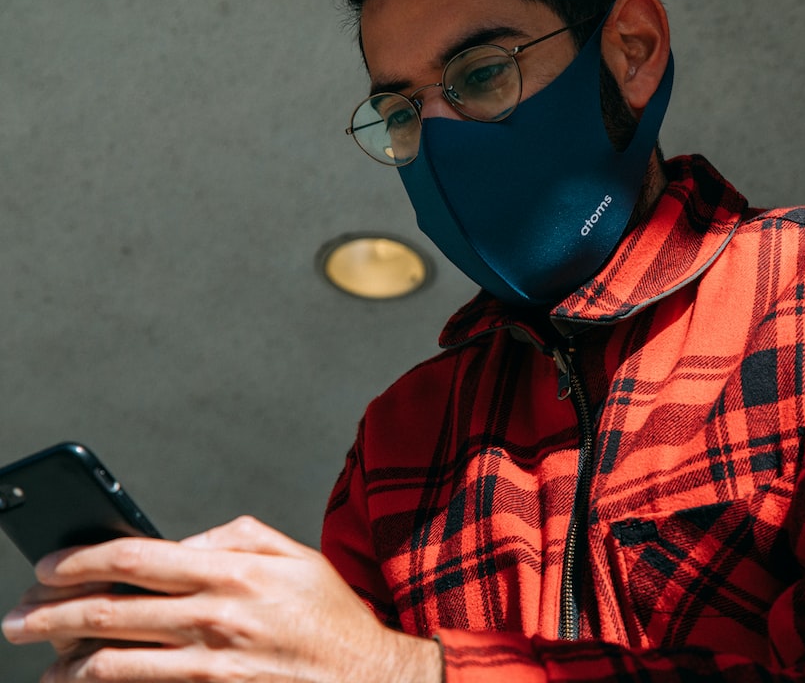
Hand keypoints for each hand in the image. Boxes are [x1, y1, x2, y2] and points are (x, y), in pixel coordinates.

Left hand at [2, 516, 441, 682]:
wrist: (367, 679)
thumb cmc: (331, 618)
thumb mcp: (296, 556)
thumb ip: (238, 538)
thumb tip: (182, 543)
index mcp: (235, 571)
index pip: (139, 557)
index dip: (83, 560)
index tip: (50, 566)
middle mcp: (217, 616)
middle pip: (113, 611)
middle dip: (53, 613)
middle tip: (19, 617)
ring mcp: (213, 665)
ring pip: (116, 663)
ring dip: (67, 662)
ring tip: (43, 661)